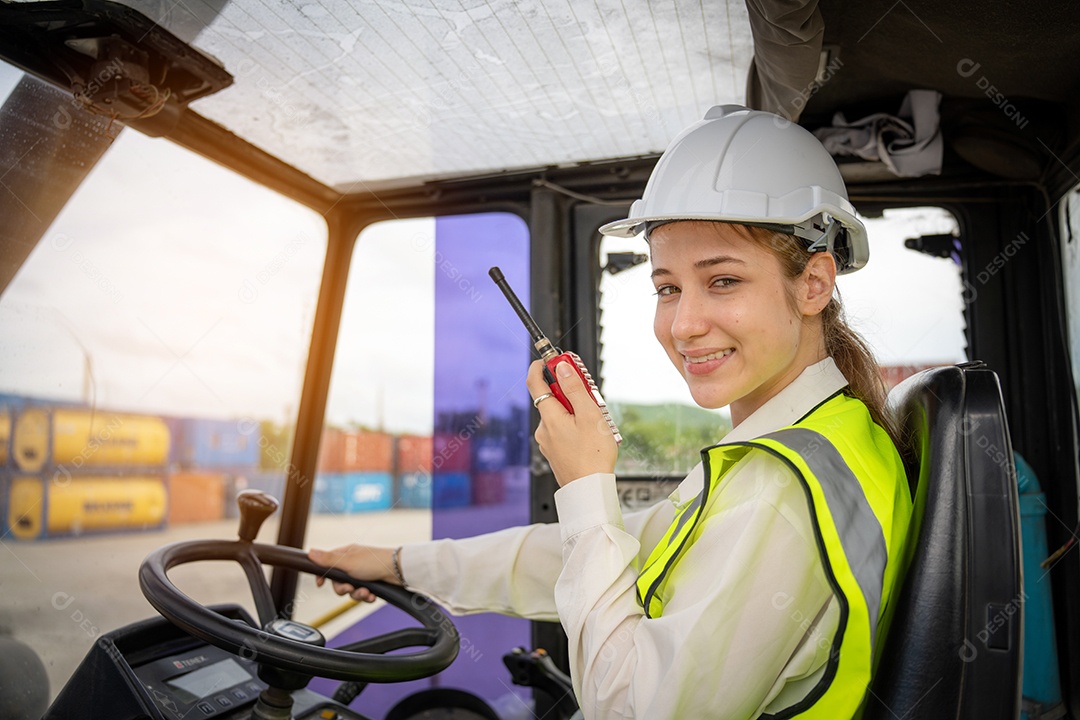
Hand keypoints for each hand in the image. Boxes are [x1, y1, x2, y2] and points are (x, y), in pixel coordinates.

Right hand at [308, 544, 396, 602]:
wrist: (398, 571)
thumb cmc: (374, 562)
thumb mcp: (347, 562)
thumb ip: (328, 560)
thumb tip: (310, 552)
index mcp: (346, 554)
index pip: (327, 564)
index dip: (323, 575)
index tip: (320, 584)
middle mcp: (353, 563)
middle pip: (338, 581)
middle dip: (343, 589)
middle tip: (350, 588)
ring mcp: (363, 573)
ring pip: (351, 590)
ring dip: (357, 594)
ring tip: (365, 592)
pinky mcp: (372, 582)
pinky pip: (362, 594)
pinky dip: (366, 596)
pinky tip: (372, 595)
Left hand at [528, 359, 617, 485]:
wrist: (590, 491)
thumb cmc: (593, 457)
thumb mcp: (589, 415)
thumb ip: (575, 388)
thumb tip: (562, 367)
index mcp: (550, 417)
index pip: (535, 382)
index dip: (542, 366)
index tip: (553, 358)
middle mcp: (544, 429)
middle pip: (553, 398)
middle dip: (571, 392)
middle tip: (591, 394)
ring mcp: (548, 442)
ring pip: (560, 415)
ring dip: (576, 411)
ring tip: (597, 421)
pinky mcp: (555, 452)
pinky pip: (562, 430)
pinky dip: (575, 426)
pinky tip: (591, 435)